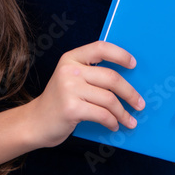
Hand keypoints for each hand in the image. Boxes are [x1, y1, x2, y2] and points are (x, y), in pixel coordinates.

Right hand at [24, 41, 144, 148]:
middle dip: (130, 93)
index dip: (120, 54)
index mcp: (71, 59)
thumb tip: (126, 82)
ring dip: (123, 113)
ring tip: (129, 121)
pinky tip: (114, 126)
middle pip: (111, 78)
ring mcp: (69, 89)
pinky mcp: (71, 108)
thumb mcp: (70, 79)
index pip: (100, 48)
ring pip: (109, 99)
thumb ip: (91, 74)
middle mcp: (69, 70)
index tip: (133, 64)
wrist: (35, 122)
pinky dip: (112, 122)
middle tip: (139, 104)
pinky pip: (102, 114)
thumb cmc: (59, 102)